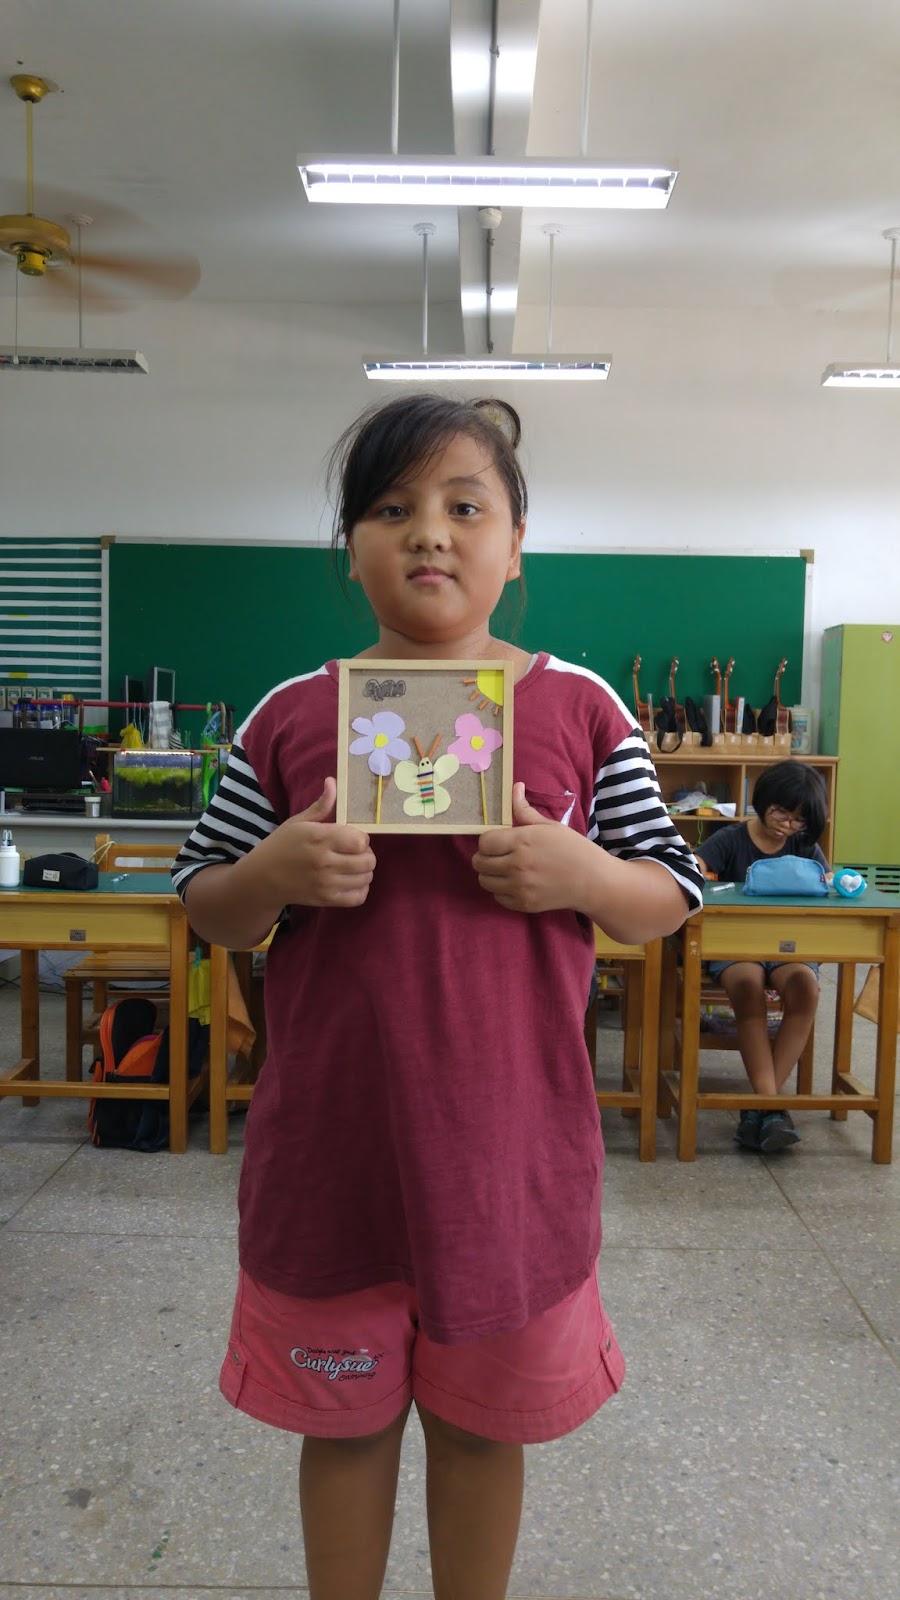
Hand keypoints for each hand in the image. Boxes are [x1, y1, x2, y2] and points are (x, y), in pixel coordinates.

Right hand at [251, 778, 375, 907]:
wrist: (262, 878)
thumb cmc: (281, 846)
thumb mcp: (297, 822)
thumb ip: (321, 805)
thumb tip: (333, 782)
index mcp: (319, 838)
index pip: (360, 840)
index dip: (361, 837)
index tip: (352, 837)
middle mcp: (324, 862)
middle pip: (368, 860)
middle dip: (366, 854)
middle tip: (355, 852)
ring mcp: (326, 883)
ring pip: (366, 878)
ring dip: (365, 871)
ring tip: (353, 866)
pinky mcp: (325, 900)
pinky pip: (358, 898)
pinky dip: (361, 889)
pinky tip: (352, 881)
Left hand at [471, 782, 594, 912]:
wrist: (593, 881)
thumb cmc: (573, 849)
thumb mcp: (549, 826)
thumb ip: (525, 810)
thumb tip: (514, 787)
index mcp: (522, 841)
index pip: (484, 842)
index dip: (488, 840)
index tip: (498, 841)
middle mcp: (517, 865)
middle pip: (479, 863)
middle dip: (486, 857)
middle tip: (499, 855)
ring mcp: (519, 887)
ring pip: (484, 881)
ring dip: (491, 874)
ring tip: (505, 869)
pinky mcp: (524, 904)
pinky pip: (497, 897)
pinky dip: (502, 891)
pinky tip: (515, 883)